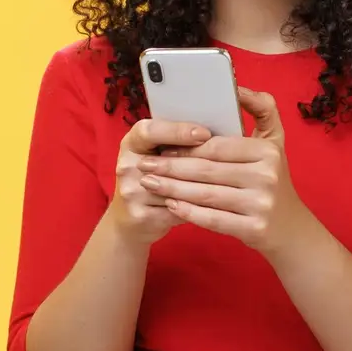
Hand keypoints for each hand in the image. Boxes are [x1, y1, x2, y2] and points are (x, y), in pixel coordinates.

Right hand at [109, 117, 211, 245]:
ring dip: (201, 186)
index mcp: (131, 143)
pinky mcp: (140, 215)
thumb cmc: (153, 180)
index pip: (149, 131)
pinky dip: (197, 207)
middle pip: (162, 160)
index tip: (204, 133)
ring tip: (226, 180)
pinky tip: (215, 204)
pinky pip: (177, 209)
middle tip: (223, 156)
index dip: (177, 131)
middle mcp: (126, 166)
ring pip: (174, 188)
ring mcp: (130, 192)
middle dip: (195, 158)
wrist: (130, 220)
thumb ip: (177, 143)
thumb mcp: (157, 154)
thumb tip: (215, 133)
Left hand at [134, 87, 311, 256]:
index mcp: (267, 151)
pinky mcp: (254, 228)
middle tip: (144, 165)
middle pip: (207, 170)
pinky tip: (170, 205)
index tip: (160, 147)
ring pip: (205, 194)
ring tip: (149, 183)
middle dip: (170, 167)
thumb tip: (239, 88)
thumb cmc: (273, 179)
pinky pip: (213, 219)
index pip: (217, 147)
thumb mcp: (275, 141)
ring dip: (172, 189)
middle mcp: (267, 176)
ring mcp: (261, 204)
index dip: (186, 147)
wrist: (291, 228)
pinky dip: (188, 212)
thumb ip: (262, 110)